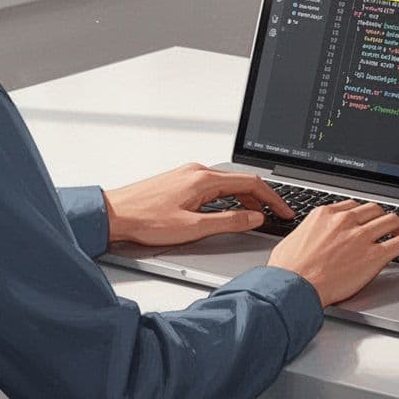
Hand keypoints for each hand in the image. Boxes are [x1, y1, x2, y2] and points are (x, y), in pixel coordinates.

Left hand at [104, 163, 294, 245]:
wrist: (113, 214)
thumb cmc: (145, 221)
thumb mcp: (193, 228)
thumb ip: (228, 222)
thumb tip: (254, 218)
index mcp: (204, 179)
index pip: (251, 184)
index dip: (273, 198)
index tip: (285, 211)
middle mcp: (197, 171)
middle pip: (241, 181)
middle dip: (263, 198)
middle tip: (277, 214)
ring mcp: (188, 174)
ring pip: (227, 183)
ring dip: (245, 198)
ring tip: (256, 216)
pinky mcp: (180, 181)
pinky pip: (214, 186)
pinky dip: (229, 197)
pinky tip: (228, 210)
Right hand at [267, 200, 398, 307]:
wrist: (292, 287)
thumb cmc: (287, 271)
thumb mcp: (292, 241)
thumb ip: (307, 235)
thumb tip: (308, 240)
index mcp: (325, 214)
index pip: (353, 206)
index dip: (365, 215)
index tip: (369, 222)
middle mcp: (345, 220)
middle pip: (376, 210)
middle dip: (385, 219)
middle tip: (392, 230)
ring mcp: (361, 236)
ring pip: (393, 221)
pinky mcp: (374, 255)